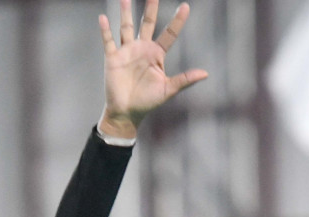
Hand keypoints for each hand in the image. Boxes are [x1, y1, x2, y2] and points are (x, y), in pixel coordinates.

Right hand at [97, 0, 207, 139]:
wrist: (126, 113)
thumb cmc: (148, 102)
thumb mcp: (168, 90)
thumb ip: (184, 80)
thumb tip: (205, 74)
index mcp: (156, 55)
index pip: (169, 33)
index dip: (177, 21)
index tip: (186, 6)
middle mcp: (142, 49)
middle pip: (147, 24)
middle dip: (151, 9)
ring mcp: (127, 52)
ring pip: (126, 27)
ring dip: (126, 13)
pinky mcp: (113, 58)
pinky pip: (108, 41)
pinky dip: (105, 30)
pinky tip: (103, 18)